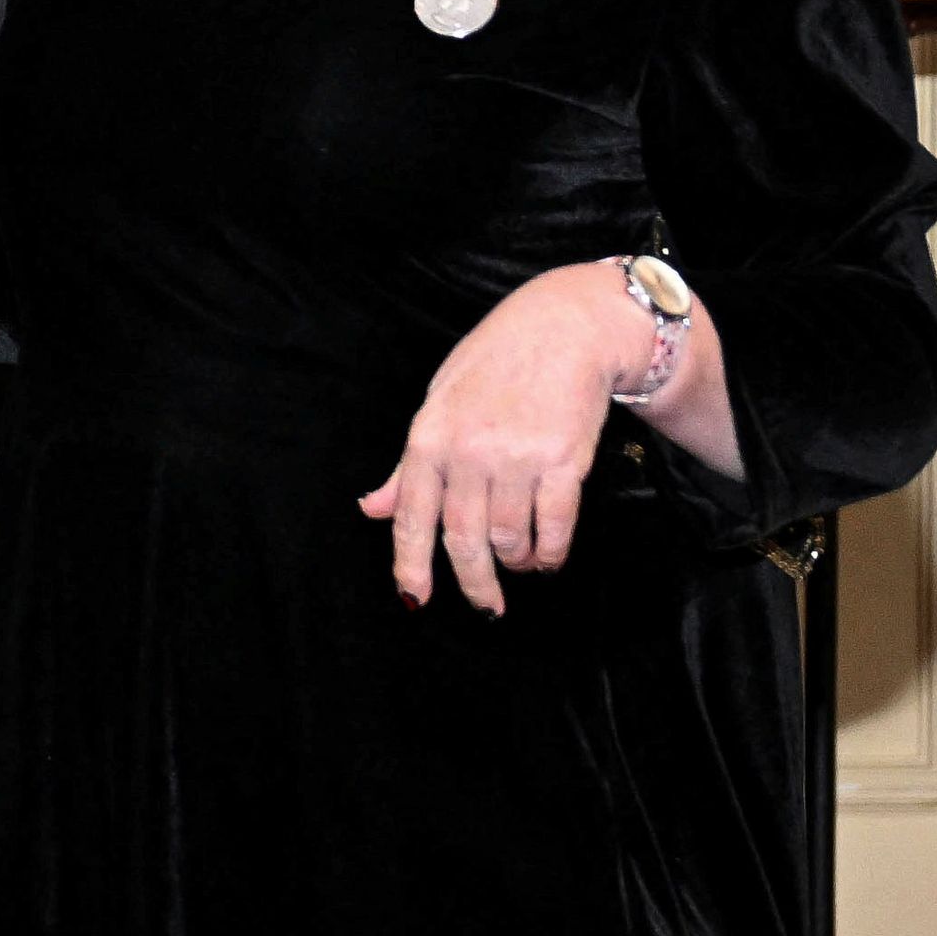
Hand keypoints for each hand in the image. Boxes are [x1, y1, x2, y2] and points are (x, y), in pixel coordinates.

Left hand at [359, 264, 642, 612]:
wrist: (564, 328)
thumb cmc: (495, 364)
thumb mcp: (438, 404)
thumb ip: (409, 467)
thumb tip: (371, 509)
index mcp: (428, 439)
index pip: (411, 516)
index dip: (410, 565)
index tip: (414, 600)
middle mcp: (468, 452)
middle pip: (462, 539)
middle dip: (473, 583)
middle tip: (486, 607)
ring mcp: (517, 458)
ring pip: (509, 538)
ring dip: (515, 562)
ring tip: (520, 561)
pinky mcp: (564, 462)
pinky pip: (554, 526)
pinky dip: (550, 551)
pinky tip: (548, 555)